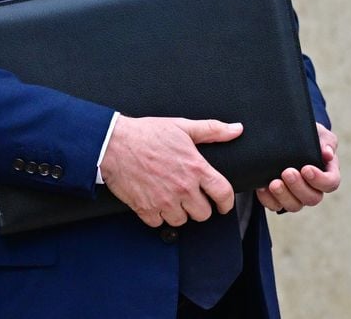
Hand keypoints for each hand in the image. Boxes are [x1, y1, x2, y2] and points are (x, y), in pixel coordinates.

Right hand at [100, 115, 242, 227]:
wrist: (113, 143)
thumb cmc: (147, 133)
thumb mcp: (181, 126)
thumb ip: (212, 130)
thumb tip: (236, 129)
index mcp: (195, 168)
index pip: (223, 194)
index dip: (226, 203)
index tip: (222, 204)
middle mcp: (183, 188)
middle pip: (203, 213)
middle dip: (198, 206)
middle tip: (189, 195)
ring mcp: (164, 201)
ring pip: (182, 221)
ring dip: (178, 212)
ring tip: (170, 196)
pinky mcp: (146, 210)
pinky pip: (159, 223)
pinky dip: (157, 215)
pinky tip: (154, 200)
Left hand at [256, 122, 339, 212]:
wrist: (282, 135)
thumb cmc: (304, 134)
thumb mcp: (316, 132)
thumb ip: (325, 140)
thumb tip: (327, 153)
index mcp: (326, 172)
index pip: (331, 183)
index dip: (320, 180)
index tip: (306, 169)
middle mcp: (312, 187)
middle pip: (312, 198)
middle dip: (299, 187)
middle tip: (287, 172)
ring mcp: (296, 195)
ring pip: (294, 206)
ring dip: (284, 196)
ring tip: (273, 183)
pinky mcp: (278, 198)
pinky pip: (274, 206)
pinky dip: (268, 199)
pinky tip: (261, 187)